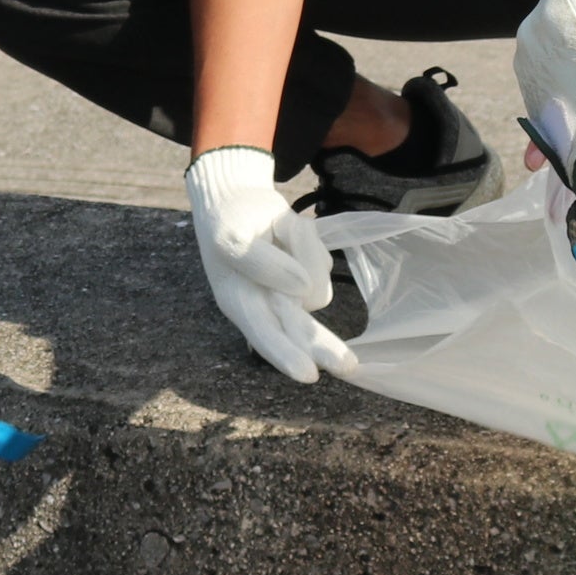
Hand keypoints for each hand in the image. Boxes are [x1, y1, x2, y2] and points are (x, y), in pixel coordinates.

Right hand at [184, 146, 356, 384]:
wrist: (234, 199)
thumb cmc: (227, 223)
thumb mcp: (232, 238)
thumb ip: (259, 263)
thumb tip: (300, 287)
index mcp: (239, 303)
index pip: (264, 333)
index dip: (285, 355)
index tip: (309, 375)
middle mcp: (266, 305)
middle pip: (299, 331)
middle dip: (323, 347)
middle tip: (348, 366)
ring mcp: (290, 292)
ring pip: (317, 287)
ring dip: (305, 253)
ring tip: (278, 230)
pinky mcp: (308, 274)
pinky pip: (323, 261)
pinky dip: (309, 243)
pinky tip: (286, 232)